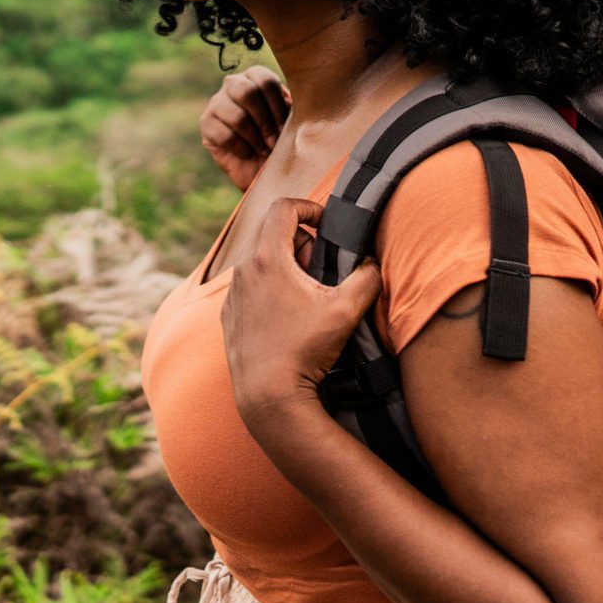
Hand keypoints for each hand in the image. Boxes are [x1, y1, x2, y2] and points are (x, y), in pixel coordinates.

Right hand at [200, 66, 290, 190]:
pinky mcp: (207, 124)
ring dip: (255, 138)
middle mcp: (233, 84)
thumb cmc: (282, 140)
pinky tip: (249, 154)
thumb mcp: (293, 120)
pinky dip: (241, 148)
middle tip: (274, 142)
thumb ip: (295, 106)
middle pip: (246, 93)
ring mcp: (217, 102)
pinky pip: (223, 135)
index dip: (277, 108)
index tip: (286, 129)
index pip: (265, 81)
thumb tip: (308, 97)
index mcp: (256, 76)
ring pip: (236, 116)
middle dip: (264, 122)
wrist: (264, 168)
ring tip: (265, 150)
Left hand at [220, 194, 381, 436]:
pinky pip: (250, 287)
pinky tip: (288, 316)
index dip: (309, 207)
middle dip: (300, 240)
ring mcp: (233, 295)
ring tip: (307, 294)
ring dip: (284, 265)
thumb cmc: (305, 350)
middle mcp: (243, 271)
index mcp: (266, 259)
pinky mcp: (229, 317)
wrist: (268, 395)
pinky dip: (270, 288)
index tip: (325, 223)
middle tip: (321, 266)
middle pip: (271, 232)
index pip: (283, 207)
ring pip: (259, 261)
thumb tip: (373, 264)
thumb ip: (367, 278)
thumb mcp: (346, 310)